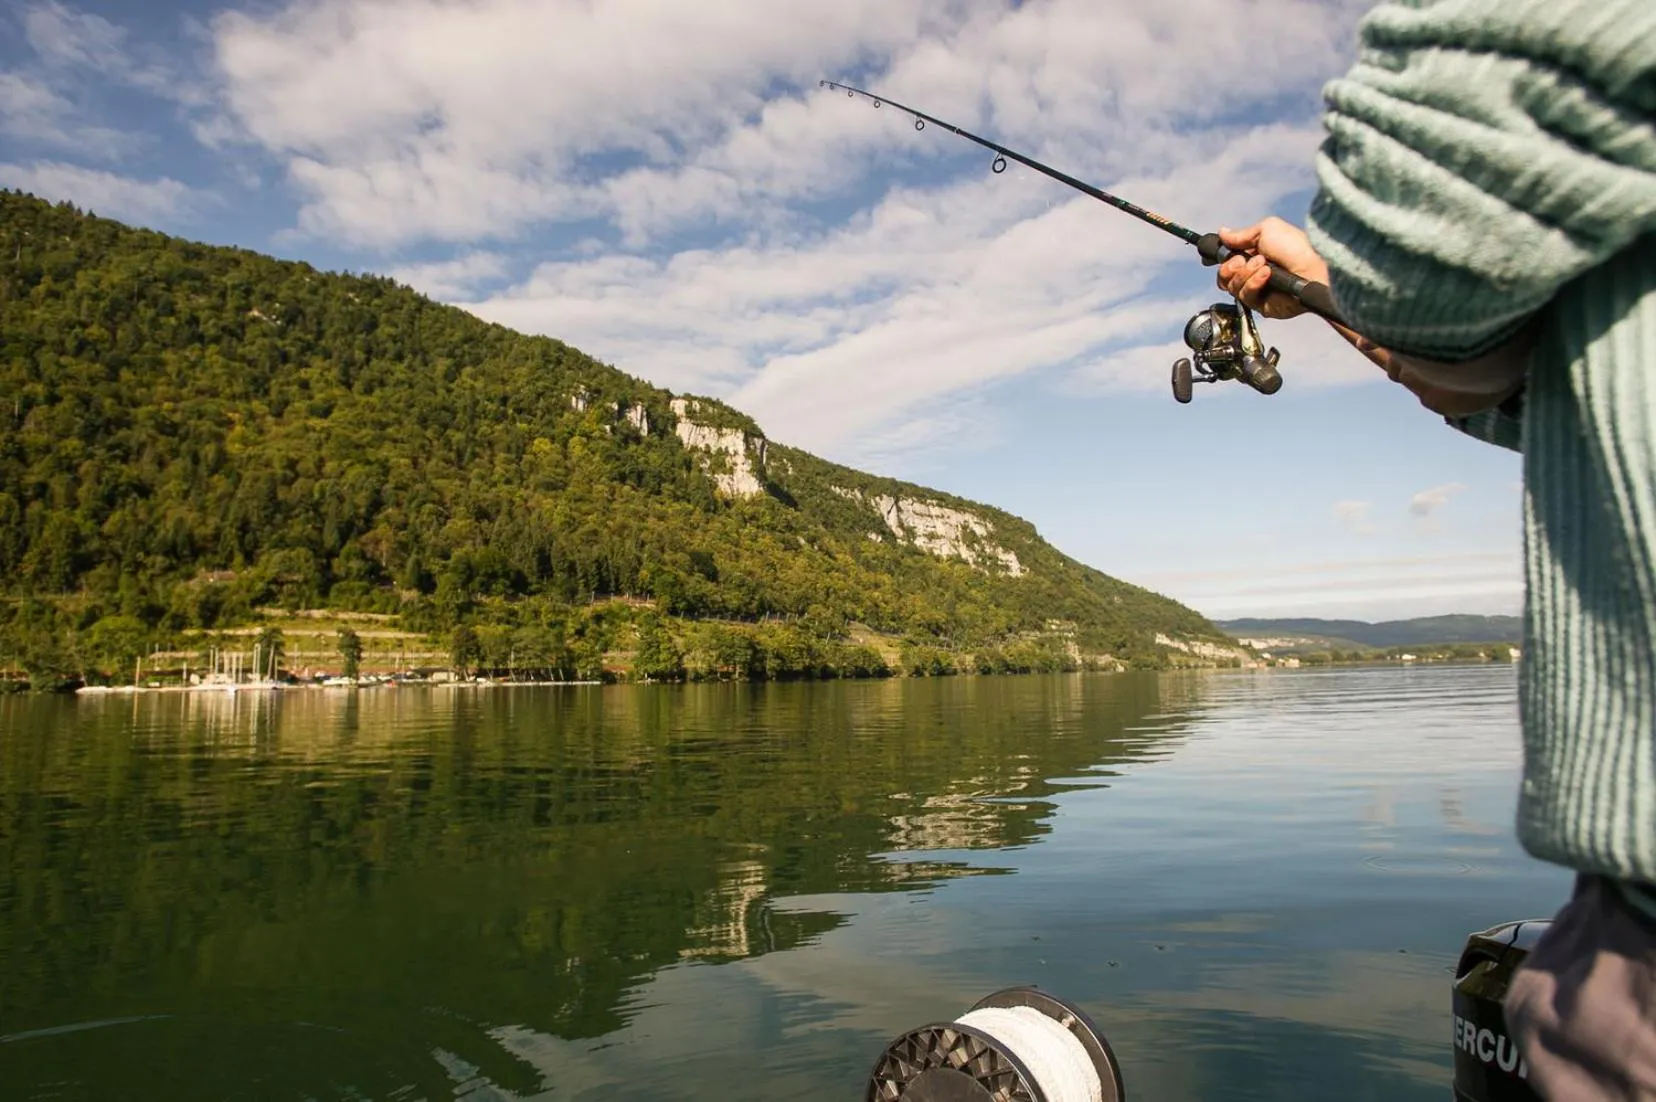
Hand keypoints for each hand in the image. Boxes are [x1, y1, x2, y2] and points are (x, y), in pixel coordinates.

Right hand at [1214, 218, 1331, 319]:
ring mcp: (1258, 291)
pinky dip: (1253, 283)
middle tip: (1243, 260)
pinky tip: (1267, 275)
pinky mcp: (1263, 306)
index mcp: (1254, 256)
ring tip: (1264, 265)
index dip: (1220, 260)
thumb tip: (1223, 232)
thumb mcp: (1267, 230)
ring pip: (1232, 287)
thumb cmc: (1296, 246)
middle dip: (1230, 267)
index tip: (1212, 257)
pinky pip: (1245, 297)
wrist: (1313, 268)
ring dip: (1245, 273)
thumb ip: (1242, 234)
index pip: (1227, 262)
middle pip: (1223, 277)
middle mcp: (1253, 274)